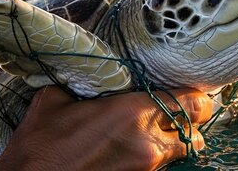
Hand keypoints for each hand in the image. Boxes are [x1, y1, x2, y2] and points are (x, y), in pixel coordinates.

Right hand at [0, 86, 211, 170]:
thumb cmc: (39, 144)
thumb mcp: (55, 99)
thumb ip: (83, 85)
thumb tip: (89, 76)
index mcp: (132, 113)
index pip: (190, 102)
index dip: (195, 95)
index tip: (190, 89)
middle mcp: (147, 142)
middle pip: (197, 131)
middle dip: (192, 120)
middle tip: (180, 110)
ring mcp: (145, 169)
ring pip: (183, 153)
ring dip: (177, 140)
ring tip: (159, 130)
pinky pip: (162, 166)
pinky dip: (159, 155)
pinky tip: (138, 146)